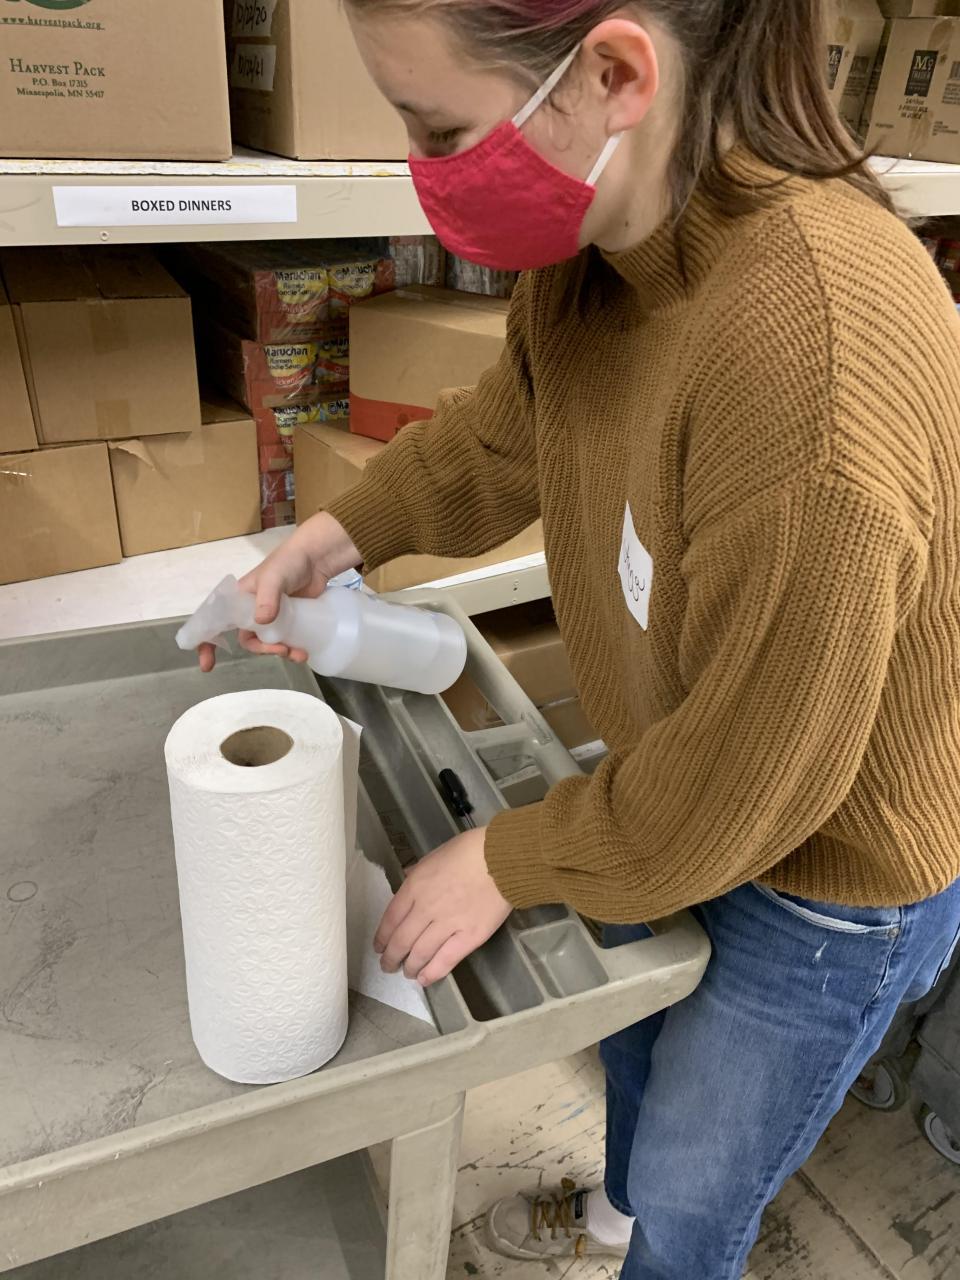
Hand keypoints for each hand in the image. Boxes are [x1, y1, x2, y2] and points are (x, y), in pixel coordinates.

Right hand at [198, 512, 359, 670]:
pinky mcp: (289, 621)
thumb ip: (267, 598)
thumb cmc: (289, 562)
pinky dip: (292, 649)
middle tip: (282, 650)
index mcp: (238, 599)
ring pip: (268, 643)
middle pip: (248, 639)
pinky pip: (285, 641)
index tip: (208, 665)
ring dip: (280, 652)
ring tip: (299, 654)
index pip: (216, 622)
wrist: (317, 559)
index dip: (208, 644)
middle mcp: (251, 610)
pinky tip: (304, 651)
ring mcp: (271, 617)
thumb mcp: (274, 578)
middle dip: (262, 649)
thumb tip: (261, 622)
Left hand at [375, 827, 510, 987]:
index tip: (379, 947)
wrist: (502, 858)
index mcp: (415, 886)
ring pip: (420, 953)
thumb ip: (418, 873)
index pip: (390, 919)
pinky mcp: (470, 937)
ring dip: (409, 967)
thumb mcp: (434, 856)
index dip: (382, 937)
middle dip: (391, 957)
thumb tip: (408, 879)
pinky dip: (432, 973)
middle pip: (401, 940)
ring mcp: (448, 924)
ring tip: (407, 973)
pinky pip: (446, 960)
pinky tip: (424, 980)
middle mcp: (426, 908)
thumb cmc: (469, 851)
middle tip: (388, 966)